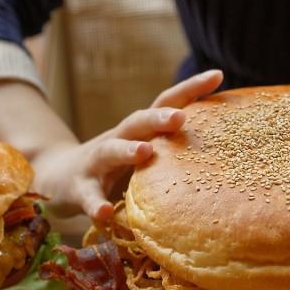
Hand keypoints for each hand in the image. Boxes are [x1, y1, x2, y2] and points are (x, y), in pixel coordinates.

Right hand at [32, 70, 223, 222]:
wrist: (58, 179)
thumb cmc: (117, 167)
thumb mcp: (145, 153)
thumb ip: (174, 148)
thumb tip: (230, 147)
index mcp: (140, 130)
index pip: (167, 103)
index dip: (191, 88)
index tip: (218, 75)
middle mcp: (118, 139)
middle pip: (139, 121)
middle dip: (159, 117)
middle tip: (181, 117)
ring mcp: (95, 163)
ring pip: (110, 151)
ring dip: (127, 150)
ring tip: (144, 153)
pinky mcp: (78, 189)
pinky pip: (88, 197)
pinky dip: (96, 204)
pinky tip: (106, 214)